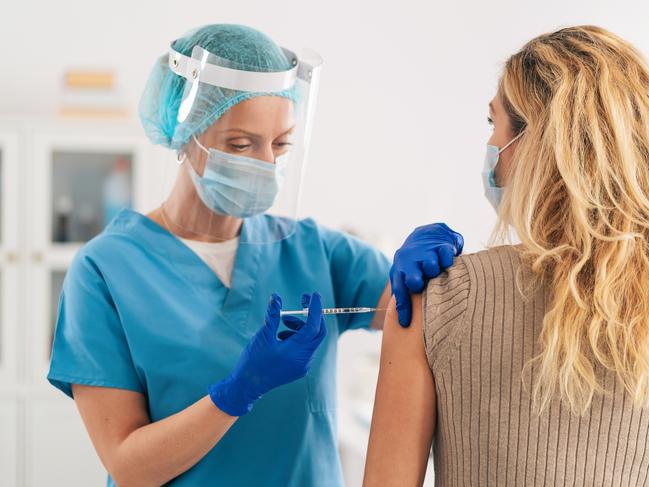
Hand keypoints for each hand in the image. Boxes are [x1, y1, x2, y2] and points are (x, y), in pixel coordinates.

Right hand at [208, 292, 326, 415]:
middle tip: (302, 302)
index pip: (313, 326)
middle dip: (312, 316)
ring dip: (301, 326)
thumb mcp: (263, 336)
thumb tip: (276, 297)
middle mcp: (304, 360)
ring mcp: (303, 366)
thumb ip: (273, 316)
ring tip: (283, 320)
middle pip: (318, 333)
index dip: (315, 308)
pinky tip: (281, 336)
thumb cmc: (253, 361)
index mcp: (296, 351)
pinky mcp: (298, 368)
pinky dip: (297, 337)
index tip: (313, 294)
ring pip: (311, 340)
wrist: (247, 386)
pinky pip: (305, 348)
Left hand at [390, 223, 463, 326]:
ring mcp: (425, 252)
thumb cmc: (416, 262)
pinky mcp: (441, 245)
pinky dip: (447, 262)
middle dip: (418, 285)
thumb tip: (404, 323)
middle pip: (413, 279)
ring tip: (436, 274)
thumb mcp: (406, 275)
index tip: (406, 324)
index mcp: (399, 270)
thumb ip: (405, 294)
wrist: (427, 234)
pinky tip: (447, 264)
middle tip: (424, 289)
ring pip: (430, 267)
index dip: (403, 308)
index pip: (399, 290)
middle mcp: (410, 260)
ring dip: (434, 272)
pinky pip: (445, 256)